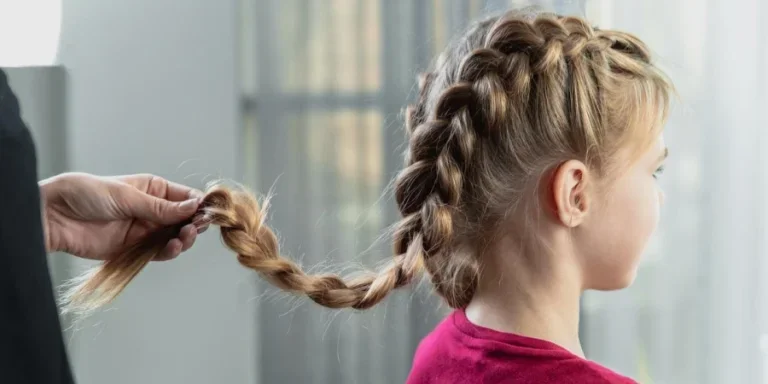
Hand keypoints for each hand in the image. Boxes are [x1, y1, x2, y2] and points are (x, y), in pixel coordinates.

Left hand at [40, 172, 207, 260]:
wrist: (54, 216)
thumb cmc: (86, 194)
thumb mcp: (127, 196)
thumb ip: (160, 207)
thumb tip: (193, 207)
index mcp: (153, 189)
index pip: (185, 197)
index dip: (198, 205)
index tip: (206, 213)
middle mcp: (152, 210)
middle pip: (184, 219)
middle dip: (194, 223)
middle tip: (196, 227)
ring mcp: (144, 230)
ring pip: (175, 237)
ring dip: (184, 238)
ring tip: (184, 237)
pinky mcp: (134, 249)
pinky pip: (159, 252)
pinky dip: (170, 251)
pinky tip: (174, 246)